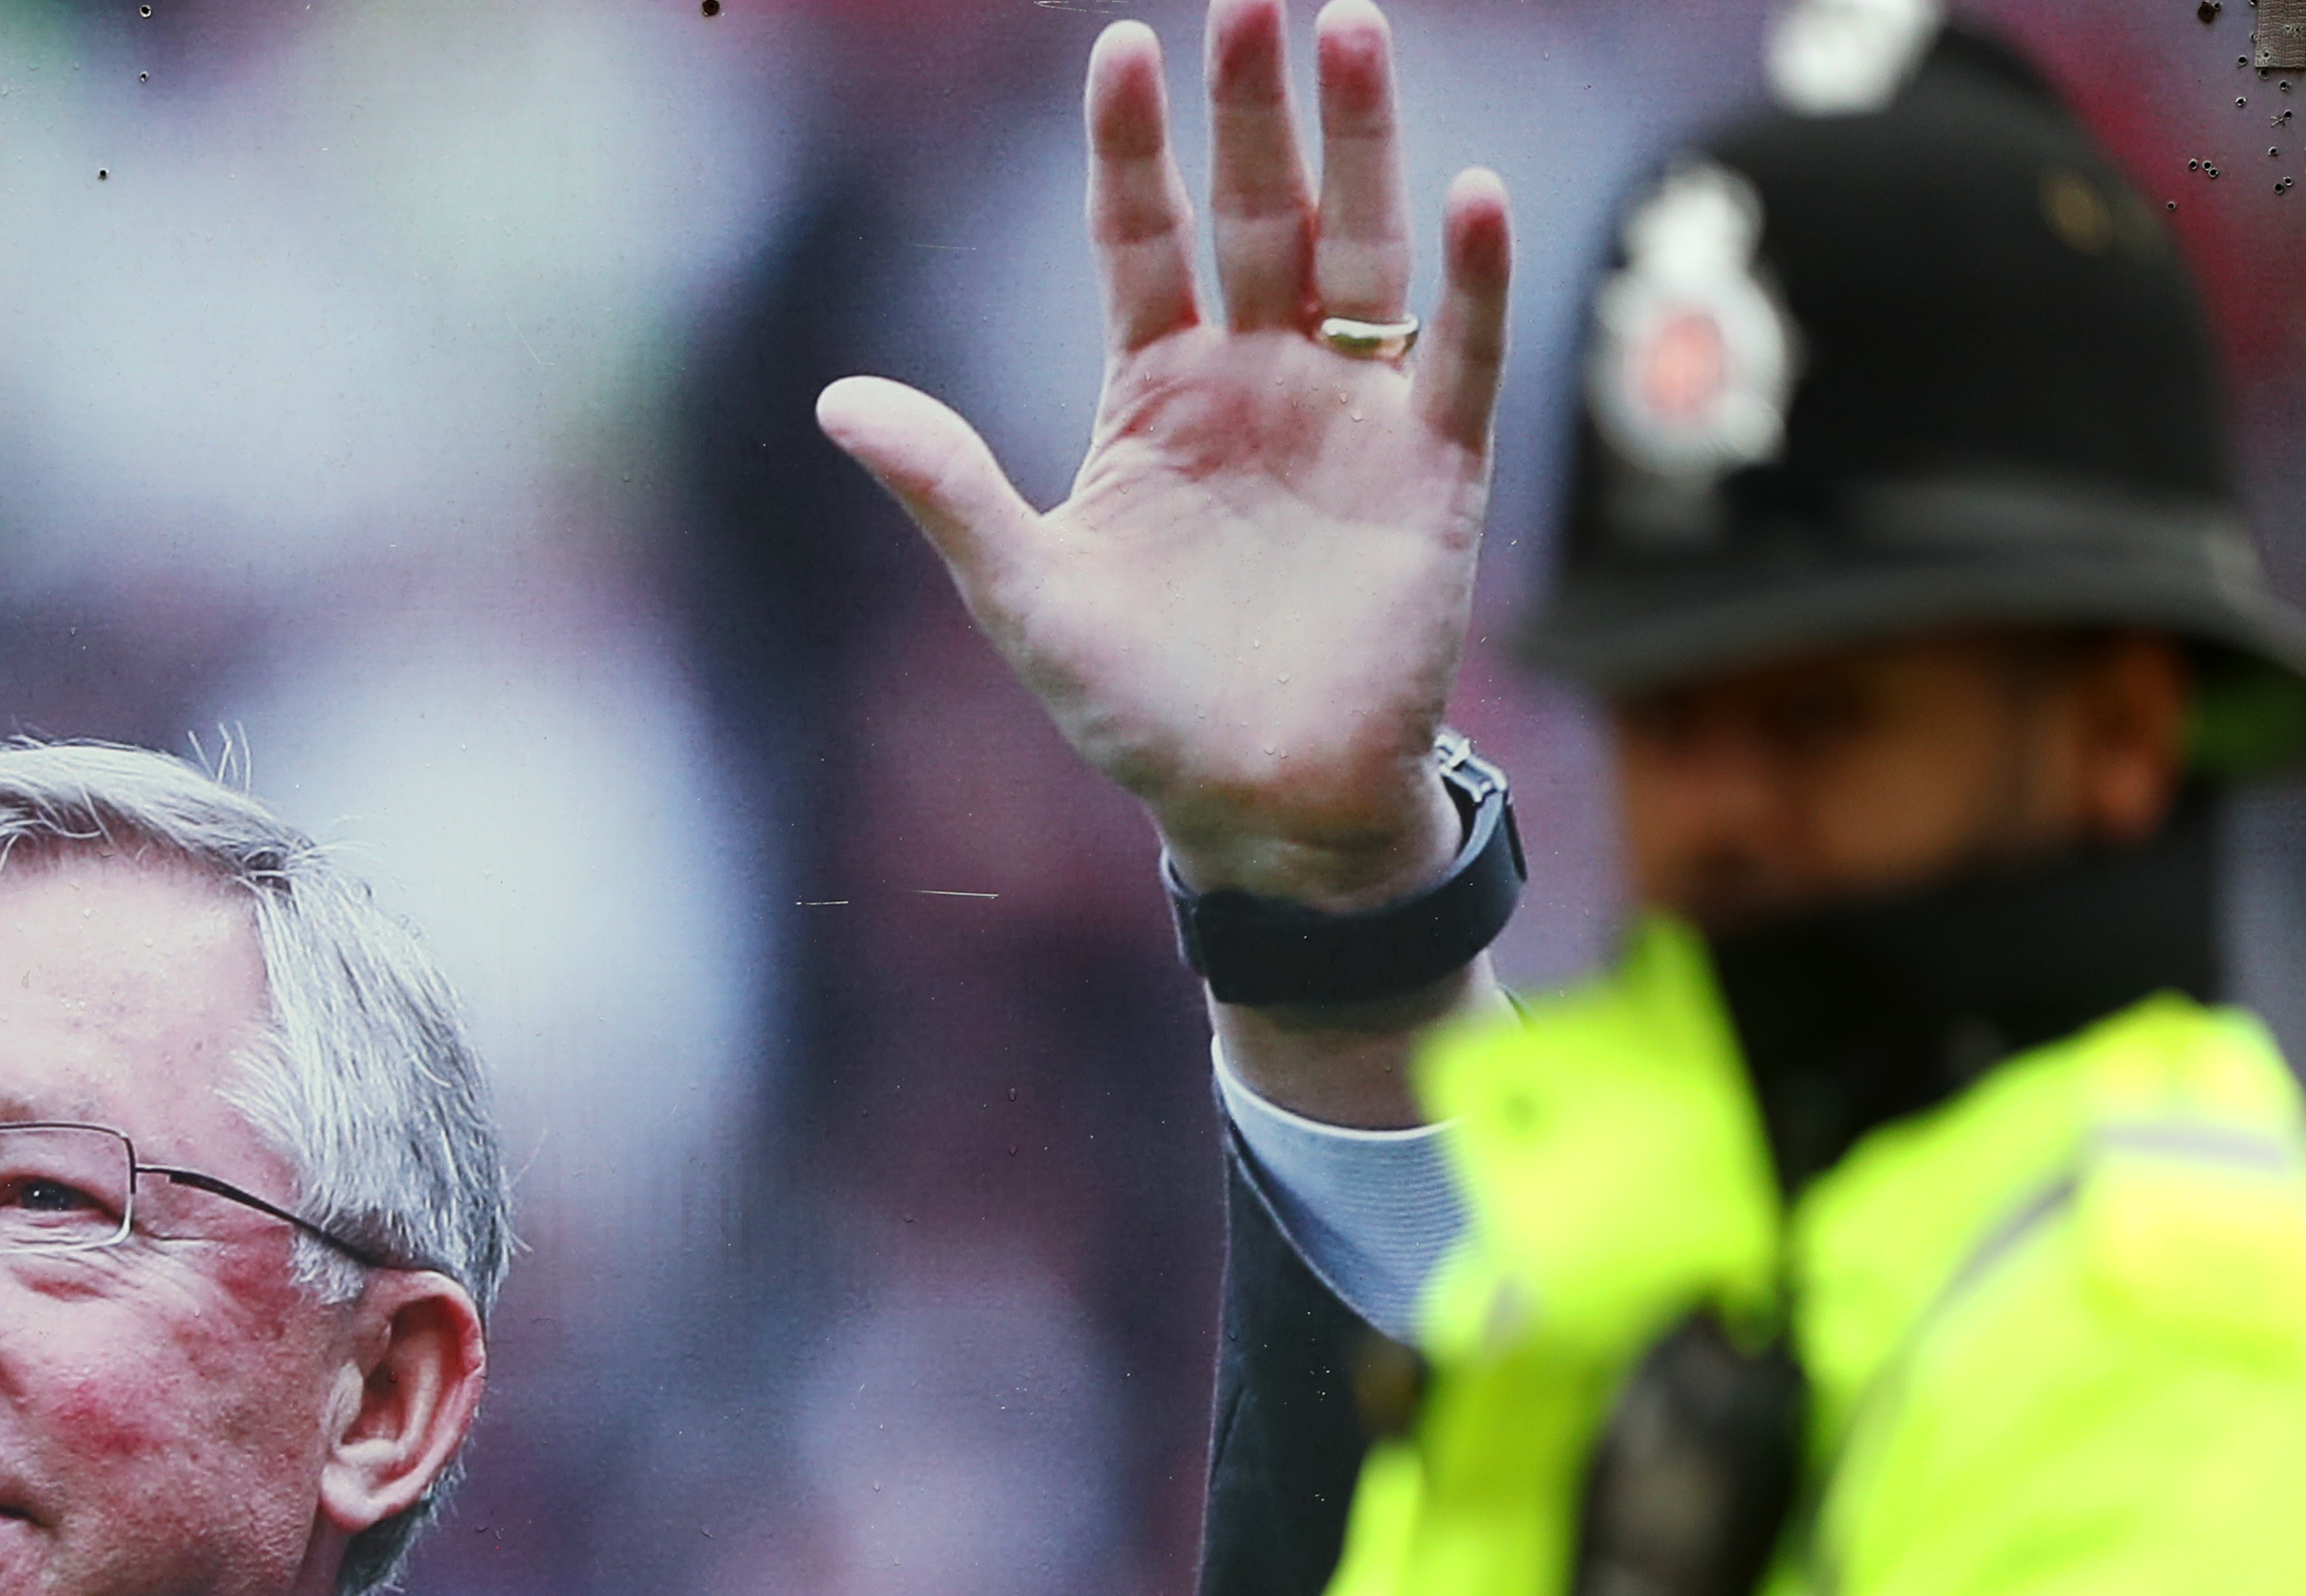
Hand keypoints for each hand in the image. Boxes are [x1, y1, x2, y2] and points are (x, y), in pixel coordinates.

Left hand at [817, 0, 1506, 913]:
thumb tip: (835, 399)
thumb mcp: (1025, 594)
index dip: (1132, 145)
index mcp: (1154, 391)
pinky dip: (1470, 283)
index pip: (1138, 235)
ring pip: (1360, 252)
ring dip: (1365, 146)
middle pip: (1258, 212)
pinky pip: (1457, 357)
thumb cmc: (1139, 708)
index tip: (1123, 43)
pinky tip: (1468, 195)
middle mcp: (1256, 378)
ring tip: (1352, 33)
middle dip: (1254, 109)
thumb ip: (946, 488)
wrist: (1258, 808)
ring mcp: (1349, 415)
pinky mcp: (1435, 470)